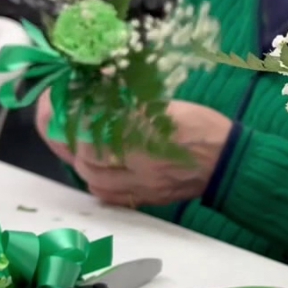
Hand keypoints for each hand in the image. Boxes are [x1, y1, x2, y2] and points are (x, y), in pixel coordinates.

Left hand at [35, 97, 232, 206]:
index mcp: (141, 137)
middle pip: (84, 158)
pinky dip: (97, 180)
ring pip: (92, 179)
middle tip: (62, 119)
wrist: (230, 163)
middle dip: (68, 138)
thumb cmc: (202, 128)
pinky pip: (110, 195)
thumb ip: (127, 105)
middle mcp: (137, 166)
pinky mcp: (146, 199)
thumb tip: (95, 89)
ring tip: (78, 142)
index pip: (88, 130)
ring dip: (80, 160)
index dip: (66, 115)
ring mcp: (140, 187)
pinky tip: (97, 167)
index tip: (57, 101)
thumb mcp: (164, 106)